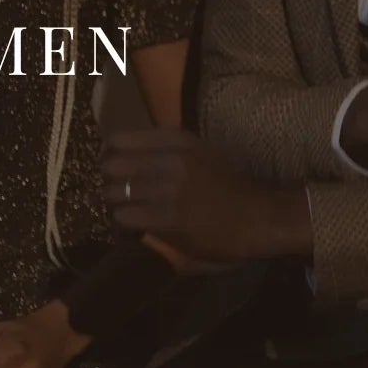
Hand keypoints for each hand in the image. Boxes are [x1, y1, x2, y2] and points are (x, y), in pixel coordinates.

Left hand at [102, 128, 310, 261]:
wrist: (258, 216)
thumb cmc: (230, 185)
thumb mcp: (202, 153)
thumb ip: (167, 149)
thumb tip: (122, 153)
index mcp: (178, 140)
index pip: (119, 140)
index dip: (111, 155)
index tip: (115, 167)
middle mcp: (171, 159)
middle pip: (111, 165)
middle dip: (110, 181)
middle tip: (119, 192)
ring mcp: (168, 189)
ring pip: (113, 193)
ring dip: (116, 204)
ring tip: (128, 211)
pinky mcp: (166, 218)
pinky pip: (124, 217)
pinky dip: (125, 224)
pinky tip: (137, 227)